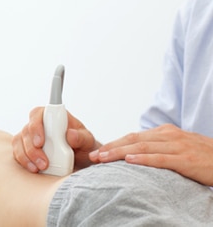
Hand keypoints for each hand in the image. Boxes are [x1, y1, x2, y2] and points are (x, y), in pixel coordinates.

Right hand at [12, 106, 100, 172]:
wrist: (81, 162)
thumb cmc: (83, 147)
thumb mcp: (88, 141)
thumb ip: (81, 137)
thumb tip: (70, 135)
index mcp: (53, 117)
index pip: (38, 114)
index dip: (36, 126)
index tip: (40, 142)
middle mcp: (40, 125)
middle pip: (27, 130)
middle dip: (32, 148)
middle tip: (44, 162)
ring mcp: (31, 137)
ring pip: (19, 142)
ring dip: (27, 156)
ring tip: (40, 168)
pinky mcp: (26, 149)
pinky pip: (17, 153)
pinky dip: (24, 162)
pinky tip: (33, 169)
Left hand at [89, 124, 212, 185]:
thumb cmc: (200, 155)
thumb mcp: (176, 147)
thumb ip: (157, 147)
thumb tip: (133, 153)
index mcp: (164, 132)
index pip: (132, 136)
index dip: (113, 143)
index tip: (97, 152)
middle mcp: (168, 135)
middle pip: (133, 139)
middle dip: (110, 147)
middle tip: (93, 156)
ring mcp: (177, 146)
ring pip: (142, 147)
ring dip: (120, 152)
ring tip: (103, 158)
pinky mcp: (185, 159)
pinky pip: (161, 158)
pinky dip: (143, 159)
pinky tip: (129, 160)